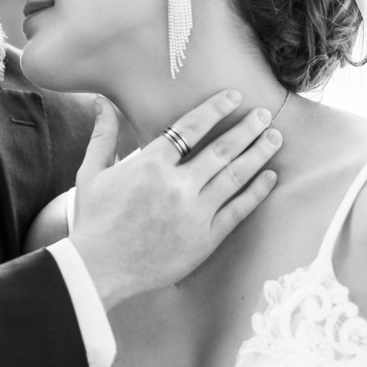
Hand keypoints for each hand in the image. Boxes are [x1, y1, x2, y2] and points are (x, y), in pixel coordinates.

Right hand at [70, 90, 280, 309]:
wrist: (98, 269)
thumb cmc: (93, 221)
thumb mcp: (91, 173)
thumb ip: (103, 135)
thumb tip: (102, 102)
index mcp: (150, 164)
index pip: (191, 127)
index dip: (216, 109)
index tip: (235, 97)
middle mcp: (177, 185)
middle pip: (221, 149)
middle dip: (247, 129)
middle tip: (265, 114)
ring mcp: (194, 214)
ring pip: (234, 176)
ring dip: (257, 154)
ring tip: (274, 138)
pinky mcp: (205, 240)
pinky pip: (237, 211)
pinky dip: (256, 192)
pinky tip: (269, 177)